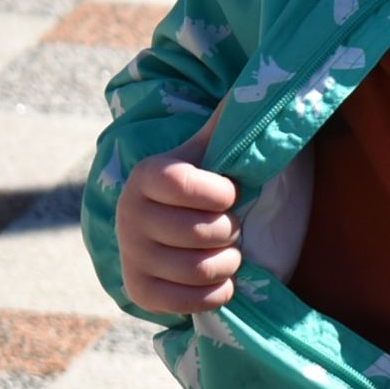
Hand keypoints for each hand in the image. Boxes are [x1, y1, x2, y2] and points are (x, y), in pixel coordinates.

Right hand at [116, 112, 241, 314]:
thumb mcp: (216, 148)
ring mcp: (131, 253)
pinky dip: (216, 293)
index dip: (221, 192)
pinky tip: (219, 278)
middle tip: (233, 225)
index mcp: (148, 174)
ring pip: (200, 269)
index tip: (231, 192)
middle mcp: (129, 213)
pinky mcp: (138, 290)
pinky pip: (188, 302)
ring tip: (230, 252)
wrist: (177, 225)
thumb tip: (260, 86)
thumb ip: (232, 119)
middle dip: (233, 230)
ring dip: (229, 263)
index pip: (185, 184)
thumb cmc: (207, 182)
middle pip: (204, 231)